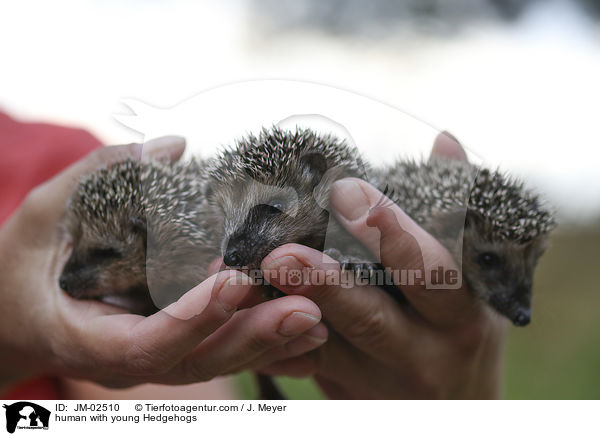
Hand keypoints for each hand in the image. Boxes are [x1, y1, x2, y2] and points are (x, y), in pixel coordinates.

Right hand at [0, 138, 326, 392]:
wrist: (16, 316)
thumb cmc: (24, 265)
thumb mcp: (45, 214)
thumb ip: (100, 176)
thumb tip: (170, 146)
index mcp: (90, 337)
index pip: (148, 342)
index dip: (194, 316)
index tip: (234, 279)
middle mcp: (129, 359)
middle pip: (198, 360)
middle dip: (253, 335)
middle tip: (307, 308)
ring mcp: (155, 359)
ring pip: (217, 362)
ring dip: (270, 343)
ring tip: (320, 319)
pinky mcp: (174, 348)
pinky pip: (220, 351)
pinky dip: (262, 342)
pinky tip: (307, 330)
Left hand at [259, 132, 507, 398]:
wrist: (457, 409)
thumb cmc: (461, 329)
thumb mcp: (475, 278)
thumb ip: (456, 209)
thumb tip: (444, 139)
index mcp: (459, 318)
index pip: (430, 274)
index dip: (392, 234)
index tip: (348, 190)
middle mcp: (421, 354)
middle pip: (369, 319)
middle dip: (323, 284)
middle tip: (279, 252)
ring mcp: (376, 380)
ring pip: (319, 345)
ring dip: (273, 311)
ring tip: (234, 276)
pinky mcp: (341, 388)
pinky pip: (295, 365)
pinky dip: (261, 339)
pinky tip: (227, 312)